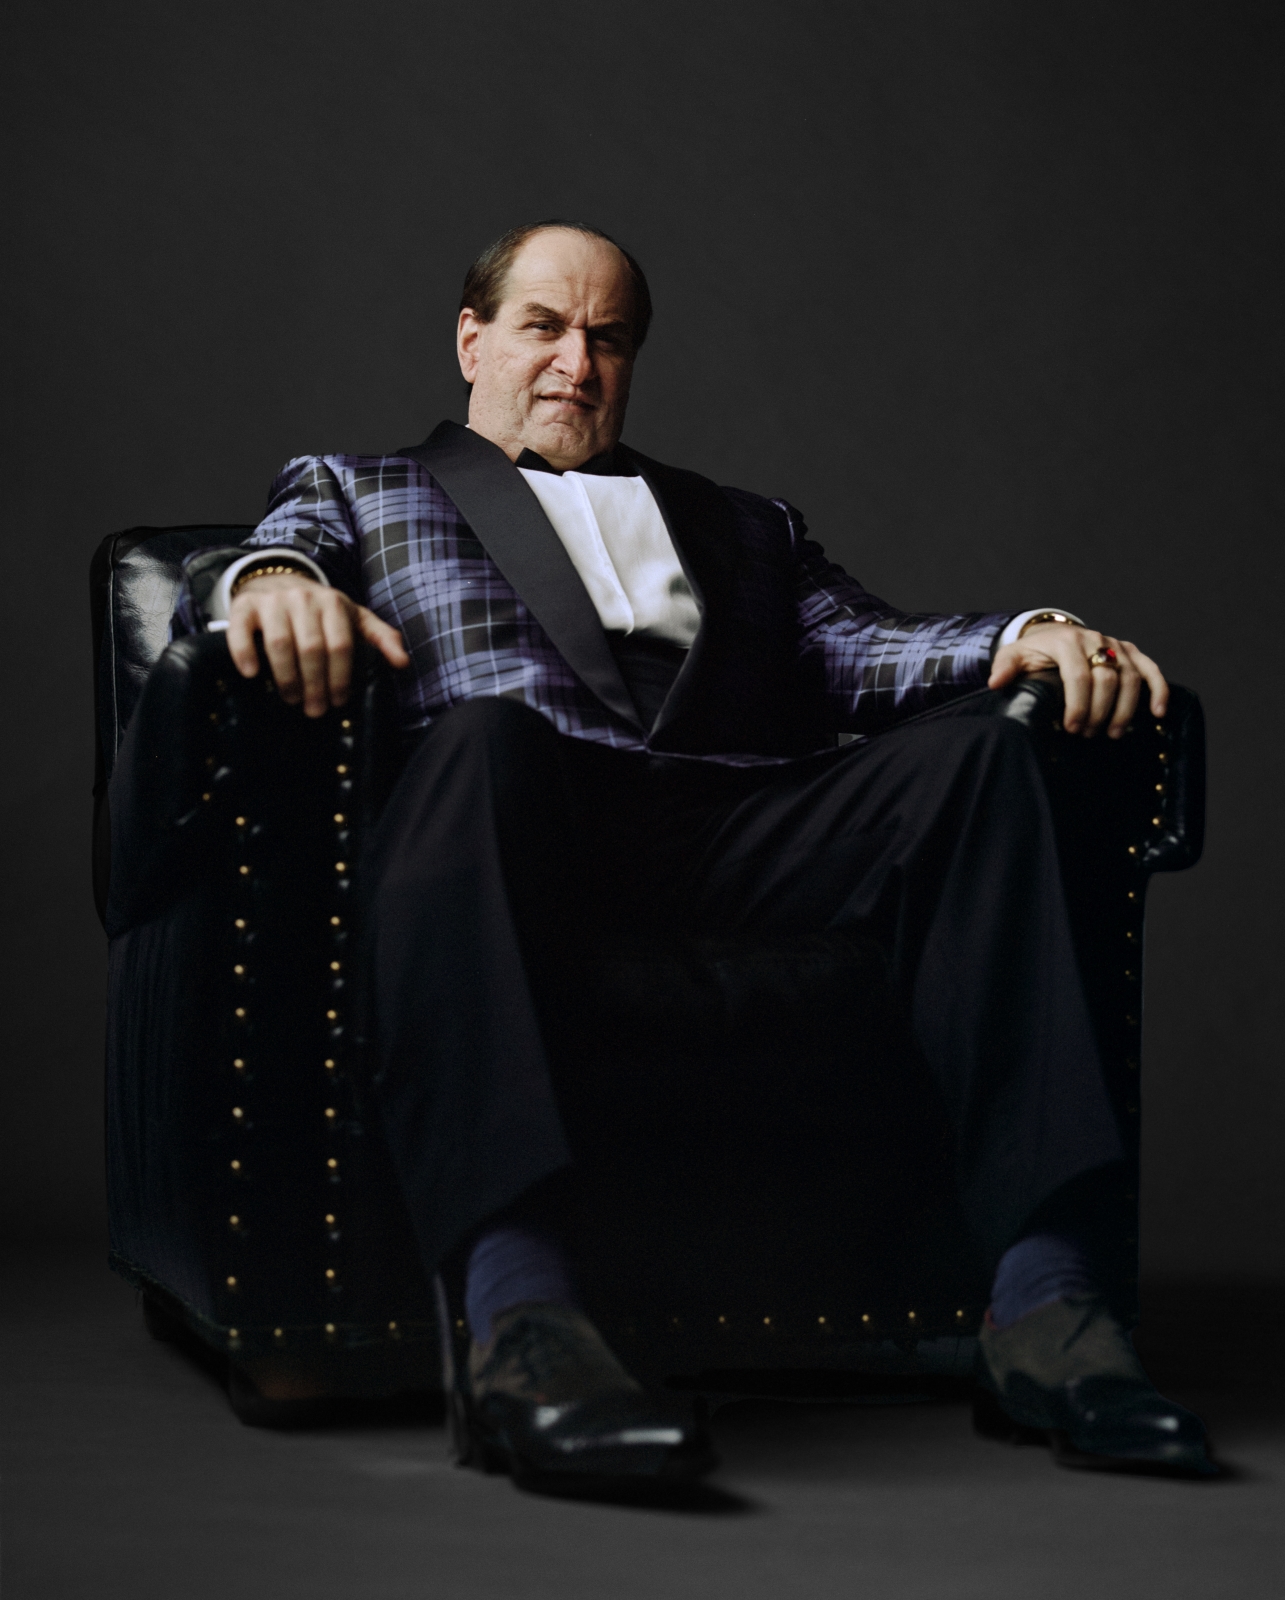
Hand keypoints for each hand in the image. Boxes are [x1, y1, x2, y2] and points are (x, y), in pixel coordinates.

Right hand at [226, 573, 409, 717]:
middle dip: (315, 684)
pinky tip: (252, 675)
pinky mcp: (244, 606)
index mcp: (333, 603)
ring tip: (292, 699)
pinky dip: (245, 653)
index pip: (341, 645)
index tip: (338, 702)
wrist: (278, 581)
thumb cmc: (321, 610)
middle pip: (312, 648)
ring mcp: (272, 601)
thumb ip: (381, 638)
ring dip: (286, 677)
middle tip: (314, 710)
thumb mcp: (355, 618)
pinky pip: (242, 631)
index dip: (340, 677)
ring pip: (280, 643)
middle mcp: (303, 598)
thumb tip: (402, 664)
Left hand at [988, 622, 1167, 738]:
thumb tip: (996, 683)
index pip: (1078, 675)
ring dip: (1125, 709)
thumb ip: (1005, 668)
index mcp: (1065, 641)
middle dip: (1099, 711)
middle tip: (1087, 734)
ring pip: (1131, 677)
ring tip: (1113, 734)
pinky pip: (1150, 670)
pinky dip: (1158, 690)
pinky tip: (1158, 713)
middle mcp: (1094, 639)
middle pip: (1106, 679)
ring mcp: (1115, 644)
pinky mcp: (1131, 651)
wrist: (1052, 636)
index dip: (1078, 704)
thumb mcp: (1014, 657)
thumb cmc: (1034, 653)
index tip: (1072, 728)